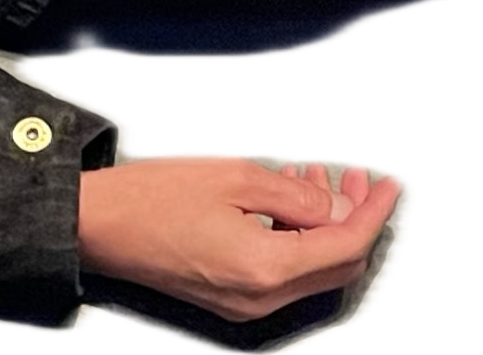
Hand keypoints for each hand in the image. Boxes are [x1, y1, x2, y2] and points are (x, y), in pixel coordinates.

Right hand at [77, 156, 403, 321]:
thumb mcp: (236, 177)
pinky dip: (298, 240)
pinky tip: (289, 204)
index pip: (345, 245)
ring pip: (311, 272)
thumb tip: (336, 205)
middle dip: (355, 220)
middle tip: (358, 180)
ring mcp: (243, 304)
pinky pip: (282, 275)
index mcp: (266, 268)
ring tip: (318, 180)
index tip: (385, 184)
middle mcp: (259, 298)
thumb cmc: (151, 200)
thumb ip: (297, 195)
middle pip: (336, 268)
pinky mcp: (228, 299)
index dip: (373, 212)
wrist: (97, 228)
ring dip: (325, 228)